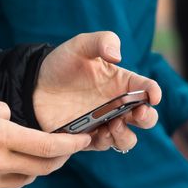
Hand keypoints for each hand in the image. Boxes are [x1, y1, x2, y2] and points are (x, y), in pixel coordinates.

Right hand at [0, 98, 89, 187]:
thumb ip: (3, 112)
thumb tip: (13, 124)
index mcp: (2, 138)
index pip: (47, 145)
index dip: (70, 144)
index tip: (84, 140)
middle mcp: (0, 163)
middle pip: (43, 167)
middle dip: (60, 158)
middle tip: (67, 149)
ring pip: (25, 178)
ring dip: (35, 167)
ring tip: (32, 154)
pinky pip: (1, 184)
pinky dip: (8, 173)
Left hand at [32, 32, 161, 153]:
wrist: (33, 85)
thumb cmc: (60, 63)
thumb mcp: (80, 45)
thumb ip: (101, 41)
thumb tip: (117, 56)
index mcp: (121, 82)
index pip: (147, 88)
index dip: (154, 92)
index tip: (153, 96)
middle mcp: (117, 104)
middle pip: (146, 118)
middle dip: (148, 118)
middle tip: (138, 114)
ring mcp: (104, 123)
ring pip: (128, 138)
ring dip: (126, 135)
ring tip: (113, 126)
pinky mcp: (88, 137)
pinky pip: (104, 146)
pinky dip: (106, 142)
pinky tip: (97, 133)